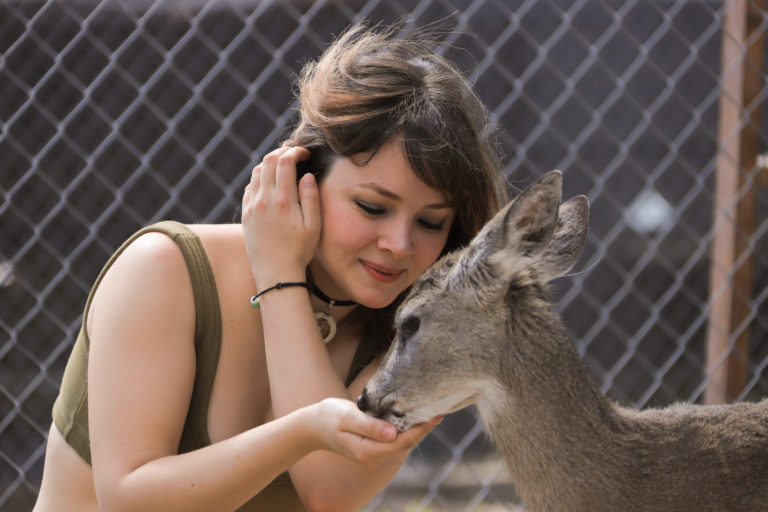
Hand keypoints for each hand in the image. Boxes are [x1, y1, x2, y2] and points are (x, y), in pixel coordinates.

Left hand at [241, 146, 320, 286]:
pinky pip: (250, 187)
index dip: (296, 152)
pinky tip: (270, 184)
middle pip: (268, 161)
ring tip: (283, 166)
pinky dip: (260, 178)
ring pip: (256, 172)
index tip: (306, 154)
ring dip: (269, 164)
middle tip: (294, 154)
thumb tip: (307, 175)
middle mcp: (264, 200)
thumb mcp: (313, 226)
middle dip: (282, 152)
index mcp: (284, 201)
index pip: (285, 161)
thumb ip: (311, 197)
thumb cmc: (299, 251)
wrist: (275, 272)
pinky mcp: (246, 214)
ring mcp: (252, 206)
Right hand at [309, 398, 441, 468]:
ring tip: (431, 412)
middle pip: (405, 445)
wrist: (311, 426)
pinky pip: (394, 441)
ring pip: (401, 444)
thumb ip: (369, 426)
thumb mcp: (347, 416)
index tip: (436, 415)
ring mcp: (372, 455)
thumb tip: (393, 433)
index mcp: (366, 451)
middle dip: (423, 429)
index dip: (421, 430)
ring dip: (416, 430)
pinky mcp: (372, 448)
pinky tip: (414, 418)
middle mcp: (371, 457)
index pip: (401, 442)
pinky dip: (406, 430)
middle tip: (439, 410)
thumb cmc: (328, 416)